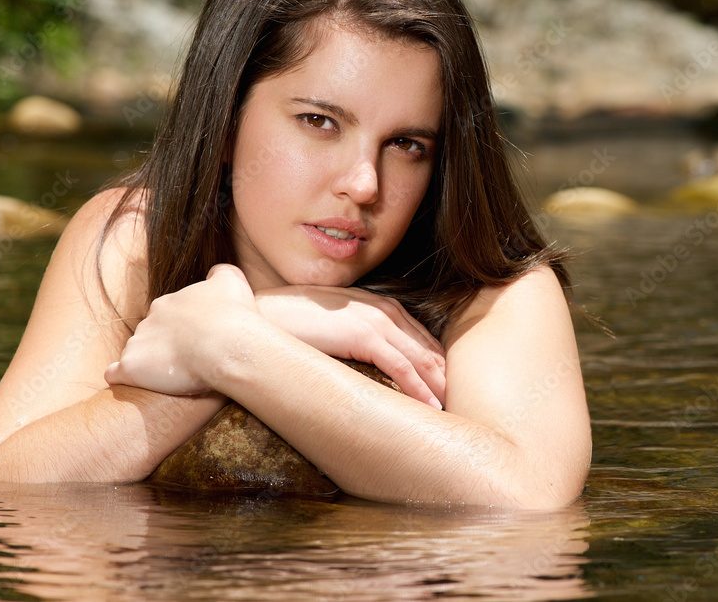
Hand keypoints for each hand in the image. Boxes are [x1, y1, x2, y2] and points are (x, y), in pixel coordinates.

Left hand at [105, 264, 259, 394]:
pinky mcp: (131, 367)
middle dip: (165, 345)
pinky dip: (123, 377)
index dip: (183, 329)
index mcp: (168, 303)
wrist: (228, 346)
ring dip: (149, 362)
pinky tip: (138, 382)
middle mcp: (149, 319)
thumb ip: (220, 273)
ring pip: (136, 352)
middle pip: (150, 333)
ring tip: (172, 376)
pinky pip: (116, 373)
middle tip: (188, 359)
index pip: (168, 315)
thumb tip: (214, 274)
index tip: (198, 340)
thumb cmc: (235, 316)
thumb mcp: (232, 282)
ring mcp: (137, 343)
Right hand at [254, 285, 445, 408]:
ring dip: (439, 386)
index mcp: (376, 304)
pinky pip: (401, 367)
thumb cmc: (287, 324)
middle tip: (461, 405)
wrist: (256, 314)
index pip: (418, 338)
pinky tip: (430, 407)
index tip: (446, 390)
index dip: (435, 365)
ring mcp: (374, 320)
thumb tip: (364, 366)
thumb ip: (353, 337)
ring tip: (453, 412)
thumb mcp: (330, 325)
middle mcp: (382, 309)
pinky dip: (419, 388)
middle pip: (426, 347)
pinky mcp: (363, 335)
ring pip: (420, 358)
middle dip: (445, 376)